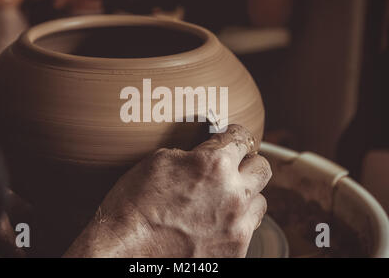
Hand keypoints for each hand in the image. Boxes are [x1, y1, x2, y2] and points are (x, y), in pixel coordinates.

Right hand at [64, 124, 271, 256]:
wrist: (125, 252)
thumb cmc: (134, 205)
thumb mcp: (159, 162)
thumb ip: (192, 153)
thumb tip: (206, 151)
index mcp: (213, 164)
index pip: (241, 136)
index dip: (233, 136)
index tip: (229, 139)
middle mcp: (233, 193)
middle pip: (262, 167)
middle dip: (247, 163)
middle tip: (231, 168)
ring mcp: (238, 225)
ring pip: (260, 200)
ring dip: (246, 195)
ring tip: (224, 200)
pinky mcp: (236, 250)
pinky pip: (250, 228)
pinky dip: (238, 222)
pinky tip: (217, 223)